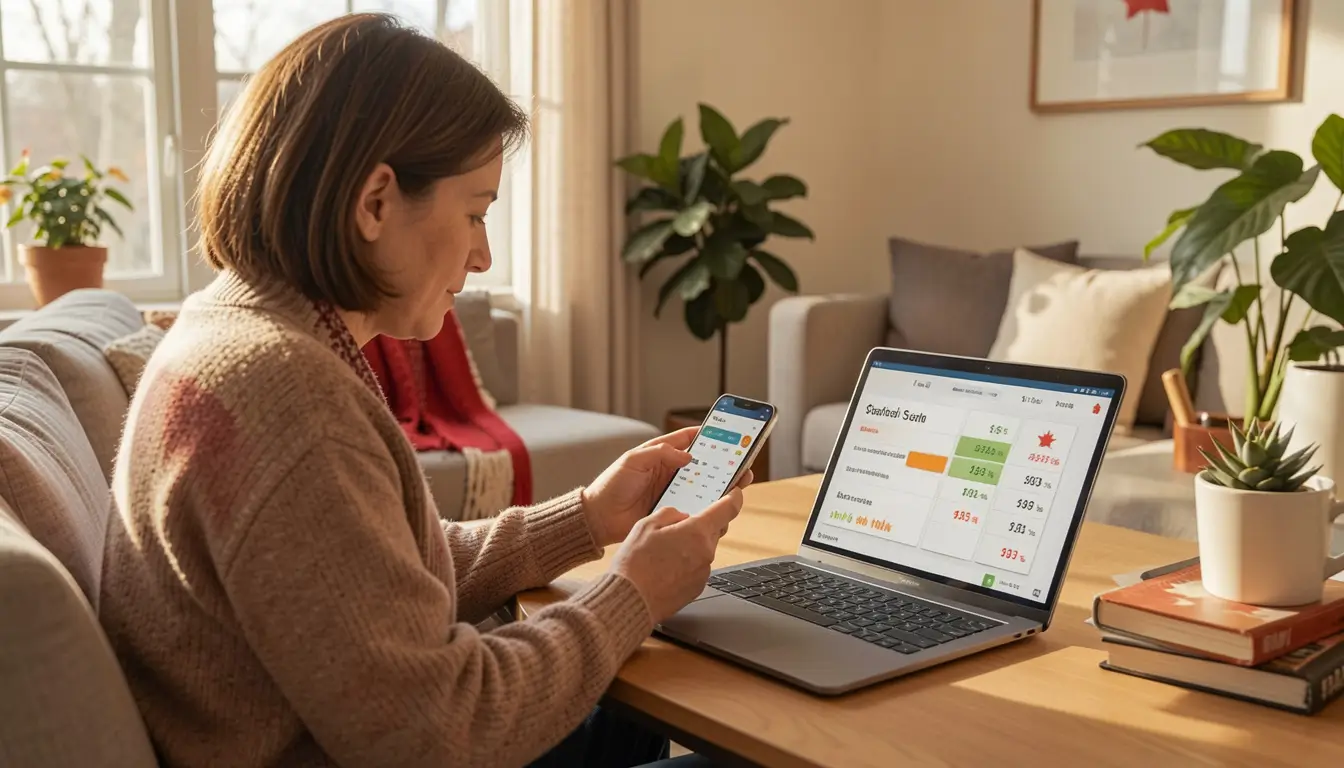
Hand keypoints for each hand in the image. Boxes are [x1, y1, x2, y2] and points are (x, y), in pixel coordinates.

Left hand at [582, 427, 754, 547]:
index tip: (728, 431)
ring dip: (721, 484)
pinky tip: (722, 504)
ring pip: (704, 485)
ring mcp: (673, 492)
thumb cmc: (611, 485)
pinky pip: (695, 506)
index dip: (708, 435)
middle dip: (724, 461)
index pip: (689, 440)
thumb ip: (659, 453)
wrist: (599, 518)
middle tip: (743, 459)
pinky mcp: (673, 511)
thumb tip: (688, 455)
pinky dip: (709, 505)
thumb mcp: (632, 460)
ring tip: (740, 481)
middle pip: (703, 464)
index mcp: (661, 454)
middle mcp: (670, 472)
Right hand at [609, 489, 744, 622]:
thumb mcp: (646, 525)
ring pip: (705, 550)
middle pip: (714, 531)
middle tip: (679, 527)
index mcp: (696, 532)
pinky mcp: (698, 588)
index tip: (735, 494)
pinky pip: (698, 568)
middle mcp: (706, 552)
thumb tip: (681, 516)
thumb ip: (670, 514)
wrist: (630, 601)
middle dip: (701, 526)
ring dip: (692, 546)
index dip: (734, 498)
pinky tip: (666, 568)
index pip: (727, 510)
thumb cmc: (635, 563)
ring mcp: (703, 572)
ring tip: (664, 552)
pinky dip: (687, 564)